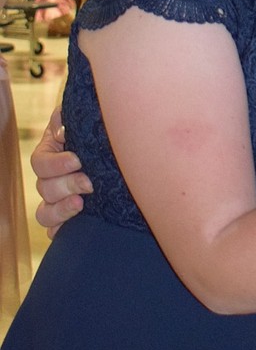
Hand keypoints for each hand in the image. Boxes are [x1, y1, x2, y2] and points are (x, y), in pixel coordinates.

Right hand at [31, 109, 91, 237]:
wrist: (120, 147)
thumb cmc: (99, 130)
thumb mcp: (84, 118)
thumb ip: (68, 119)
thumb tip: (62, 131)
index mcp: (50, 154)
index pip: (40, 163)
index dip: (56, 164)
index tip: (78, 160)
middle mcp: (50, 180)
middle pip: (45, 188)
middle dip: (67, 185)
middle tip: (89, 182)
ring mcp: (57, 201)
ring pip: (45, 213)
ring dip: (61, 209)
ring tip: (81, 203)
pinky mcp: (67, 219)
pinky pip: (55, 231)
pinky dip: (61, 230)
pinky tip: (75, 225)